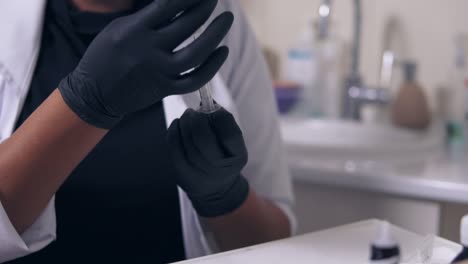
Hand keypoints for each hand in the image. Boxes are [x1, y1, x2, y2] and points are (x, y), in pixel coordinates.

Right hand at [59, 0, 232, 128]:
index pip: (168, 5)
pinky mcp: (165, 89)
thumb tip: (177, 5)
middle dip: (204, 8)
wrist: (94, 94)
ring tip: (226, 19)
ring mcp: (158, 72)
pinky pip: (195, 79)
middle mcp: (148, 50)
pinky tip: (222, 51)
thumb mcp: (119, 29)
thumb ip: (147, 18)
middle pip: (186, 25)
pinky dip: (212, 67)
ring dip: (215, 34)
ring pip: (196, 53)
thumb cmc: (105, 56)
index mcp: (134, 30)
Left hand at [167, 108, 248, 216]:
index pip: (230, 133)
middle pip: (204, 139)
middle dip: (197, 120)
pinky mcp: (184, 175)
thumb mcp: (232, 144)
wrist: (216, 189)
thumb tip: (209, 101)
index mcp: (238, 156)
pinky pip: (175, 150)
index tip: (213, 108)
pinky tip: (177, 124)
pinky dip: (173, 133)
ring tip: (186, 116)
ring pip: (187, 143)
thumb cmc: (223, 157)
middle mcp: (221, 168)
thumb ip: (224, 124)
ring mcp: (201, 174)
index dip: (219, 117)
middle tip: (193, 112)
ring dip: (184, 124)